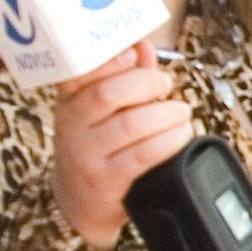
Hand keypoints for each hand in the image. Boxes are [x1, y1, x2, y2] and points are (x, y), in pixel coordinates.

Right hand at [53, 42, 193, 250]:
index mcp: (69, 101)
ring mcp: (86, 155)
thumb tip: (143, 47)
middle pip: (109, 93)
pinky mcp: (105, 181)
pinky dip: (169, 141)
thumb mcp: (101, 112)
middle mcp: (71, 126)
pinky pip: (143, 155)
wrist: (79, 203)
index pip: (81, 71)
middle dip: (147, 83)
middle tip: (166, 85)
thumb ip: (123, 78)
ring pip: (131, 124)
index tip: (136, 55)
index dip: (112, 60)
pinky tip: (180, 135)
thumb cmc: (98, 147)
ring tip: (182, 113)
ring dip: (167, 114)